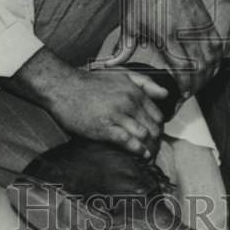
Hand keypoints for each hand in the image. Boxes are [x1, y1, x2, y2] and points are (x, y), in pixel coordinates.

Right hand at [13, 48, 166, 157]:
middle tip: (155, 149)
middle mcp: (129, 102)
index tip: (156, 135)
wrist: (64, 87)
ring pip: (143, 135)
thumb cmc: (91, 82)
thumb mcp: (121, 74)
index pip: (157, 115)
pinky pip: (127, 142)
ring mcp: (117, 116)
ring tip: (150, 155)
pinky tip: (140, 154)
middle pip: (153, 127)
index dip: (158, 127)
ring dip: (149, 148)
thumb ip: (145, 83)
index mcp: (134, 91)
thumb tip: (165, 94)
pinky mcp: (105, 128)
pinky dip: (137, 150)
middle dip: (156, 141)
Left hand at [103, 0, 222, 98]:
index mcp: (168, 36)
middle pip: (201, 68)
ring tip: (199, 84)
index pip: (184, 70)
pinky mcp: (206, 20)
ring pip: (213, 58)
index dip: (185, 87)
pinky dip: (216, 60)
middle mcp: (187, 32)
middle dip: (197, 86)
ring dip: (208, 75)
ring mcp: (199, 26)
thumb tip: (108, 66)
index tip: (181, 96)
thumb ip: (122, 49)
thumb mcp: (130, 24)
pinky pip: (218, 45)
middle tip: (188, 94)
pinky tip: (210, 67)